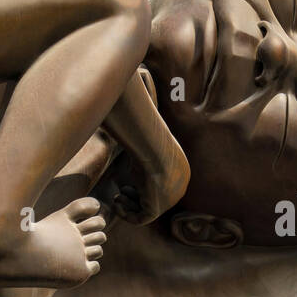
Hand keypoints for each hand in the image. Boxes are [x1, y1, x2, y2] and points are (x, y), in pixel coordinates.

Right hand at [106, 69, 188, 224]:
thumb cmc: (149, 131)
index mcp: (180, 169)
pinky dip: (126, 211)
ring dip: (130, 205)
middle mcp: (179, 186)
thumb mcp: (147, 123)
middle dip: (136, 197)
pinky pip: (140, 218)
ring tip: (119, 195)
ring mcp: (170, 199)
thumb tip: (138, 78)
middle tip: (121, 191)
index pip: (161, 186)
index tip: (126, 181)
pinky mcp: (158, 208)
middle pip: (155, 200)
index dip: (142, 185)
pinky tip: (117, 198)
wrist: (152, 143)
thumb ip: (144, 115)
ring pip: (146, 211)